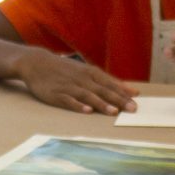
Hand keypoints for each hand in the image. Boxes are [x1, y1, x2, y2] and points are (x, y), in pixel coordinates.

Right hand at [15, 49, 136, 113]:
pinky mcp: (57, 94)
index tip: (137, 101)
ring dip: (101, 104)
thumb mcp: (86, 71)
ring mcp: (70, 87)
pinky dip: (78, 106)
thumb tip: (131, 90)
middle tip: (132, 109)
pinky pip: (69, 101)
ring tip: (113, 111)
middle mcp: (82, 79)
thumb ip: (107, 81)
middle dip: (119, 100)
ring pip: (88, 96)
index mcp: (91, 73)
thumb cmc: (65, 69)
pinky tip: (86, 111)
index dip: (124, 93)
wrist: (37, 63)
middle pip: (103, 90)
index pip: (111, 84)